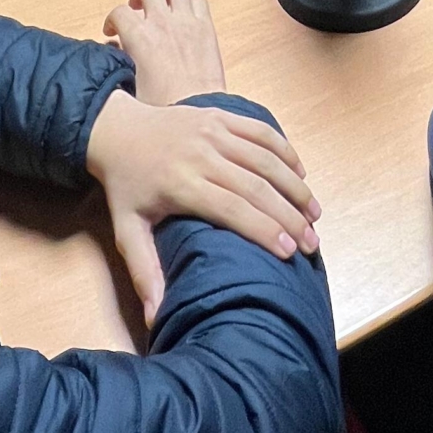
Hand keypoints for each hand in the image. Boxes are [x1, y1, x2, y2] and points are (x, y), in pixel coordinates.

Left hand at [92, 0, 319, 323]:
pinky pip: (261, 130)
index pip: (232, 208)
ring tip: (315, 214)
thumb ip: (144, 273)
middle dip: (289, 215)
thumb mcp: (127, 230)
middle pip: (256, 186)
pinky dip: (285, 151)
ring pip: (265, 158)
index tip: (289, 251)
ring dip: (294, 186)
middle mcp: (201, 154)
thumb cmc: (127, 187)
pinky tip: (302, 174)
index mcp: (181, 184)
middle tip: (312, 242)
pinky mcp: (220, 114)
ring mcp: (213, 130)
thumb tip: (157, 318)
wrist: (117, 130)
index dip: (263, 229)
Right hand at [104, 0, 226, 102]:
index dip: (111, 20)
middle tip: (137, 7)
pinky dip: (191, 4)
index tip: (112, 31)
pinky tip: (185, 18)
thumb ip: (119, 59)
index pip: (118, 12)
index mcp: (139, 36)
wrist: (195, 111)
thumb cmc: (161, 107)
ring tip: (162, 6)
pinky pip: (200, 1)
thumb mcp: (129, 83)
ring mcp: (186, 22)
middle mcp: (162, 22)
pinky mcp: (206, 28)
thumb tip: (115, 47)